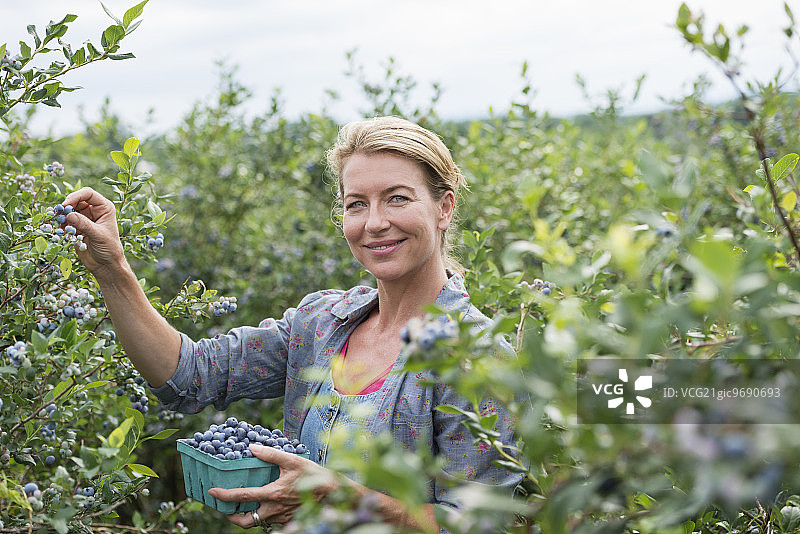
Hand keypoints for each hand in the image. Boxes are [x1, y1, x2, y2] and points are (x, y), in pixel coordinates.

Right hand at [61, 187, 125, 275]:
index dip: (76, 196)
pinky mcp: (77, 227)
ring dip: (62, 216)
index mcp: (104, 208)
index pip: (88, 194)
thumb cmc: (109, 249)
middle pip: (76, 200)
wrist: (106, 265)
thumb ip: (84, 224)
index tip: (66, 205)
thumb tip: (69, 214)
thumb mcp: (98, 235)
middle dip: (66, 207)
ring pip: (69, 211)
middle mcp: (94, 210)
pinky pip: (65, 221)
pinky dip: (62, 225)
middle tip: (58, 215)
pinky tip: (63, 232)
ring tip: (61, 226)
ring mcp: (85, 218)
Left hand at [208, 444, 335, 527]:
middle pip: (245, 521)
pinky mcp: (288, 519)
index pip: (242, 497)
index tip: (212, 492)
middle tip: (224, 507)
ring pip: (257, 522)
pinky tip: (263, 504)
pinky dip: (262, 514)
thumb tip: (252, 448)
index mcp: (273, 494)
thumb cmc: (314, 475)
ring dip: (246, 516)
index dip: (224, 495)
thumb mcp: (292, 460)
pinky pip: (270, 521)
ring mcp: (281, 517)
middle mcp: (274, 509)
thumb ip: (271, 454)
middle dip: (230, 516)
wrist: (333, 492)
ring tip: (241, 506)